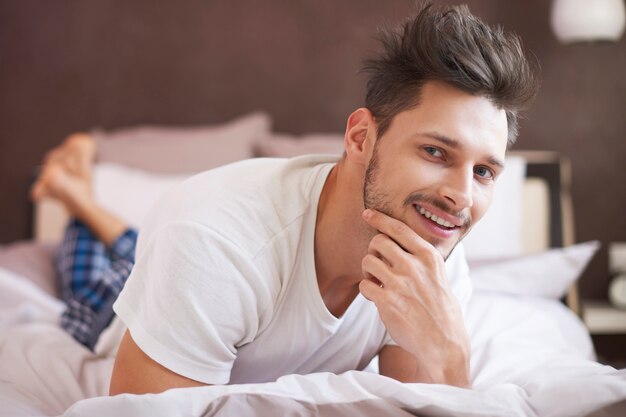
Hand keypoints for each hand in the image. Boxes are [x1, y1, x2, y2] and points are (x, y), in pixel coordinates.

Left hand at [359, 209, 469, 385]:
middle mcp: (414, 266)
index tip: (368, 213)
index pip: (399, 229)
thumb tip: (401, 243)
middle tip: (377, 263)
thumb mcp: (440, 276)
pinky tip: (377, 297)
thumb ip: (422, 260)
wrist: (444, 344)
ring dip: (368, 270)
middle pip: (378, 241)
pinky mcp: (387, 301)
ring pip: (368, 261)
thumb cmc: (442, 311)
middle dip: (373, 250)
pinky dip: (367, 290)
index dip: (380, 218)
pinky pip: (364, 285)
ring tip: (377, 281)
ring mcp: (400, 283)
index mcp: (429, 257)